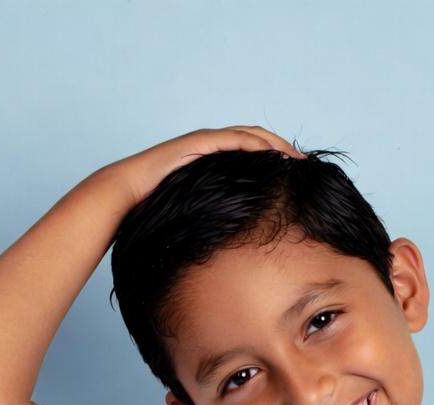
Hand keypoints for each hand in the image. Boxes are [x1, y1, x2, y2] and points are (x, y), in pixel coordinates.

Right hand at [110, 125, 304, 208]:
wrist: (127, 192)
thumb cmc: (156, 204)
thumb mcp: (195, 210)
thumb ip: (215, 214)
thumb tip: (235, 240)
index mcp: (213, 159)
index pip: (252, 152)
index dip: (275, 158)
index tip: (297, 174)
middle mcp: (212, 145)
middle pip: (257, 139)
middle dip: (284, 149)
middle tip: (306, 164)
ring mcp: (205, 141)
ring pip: (250, 136)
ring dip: (277, 145)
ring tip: (297, 159)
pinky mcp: (199, 143)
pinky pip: (234, 140)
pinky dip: (257, 145)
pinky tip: (274, 154)